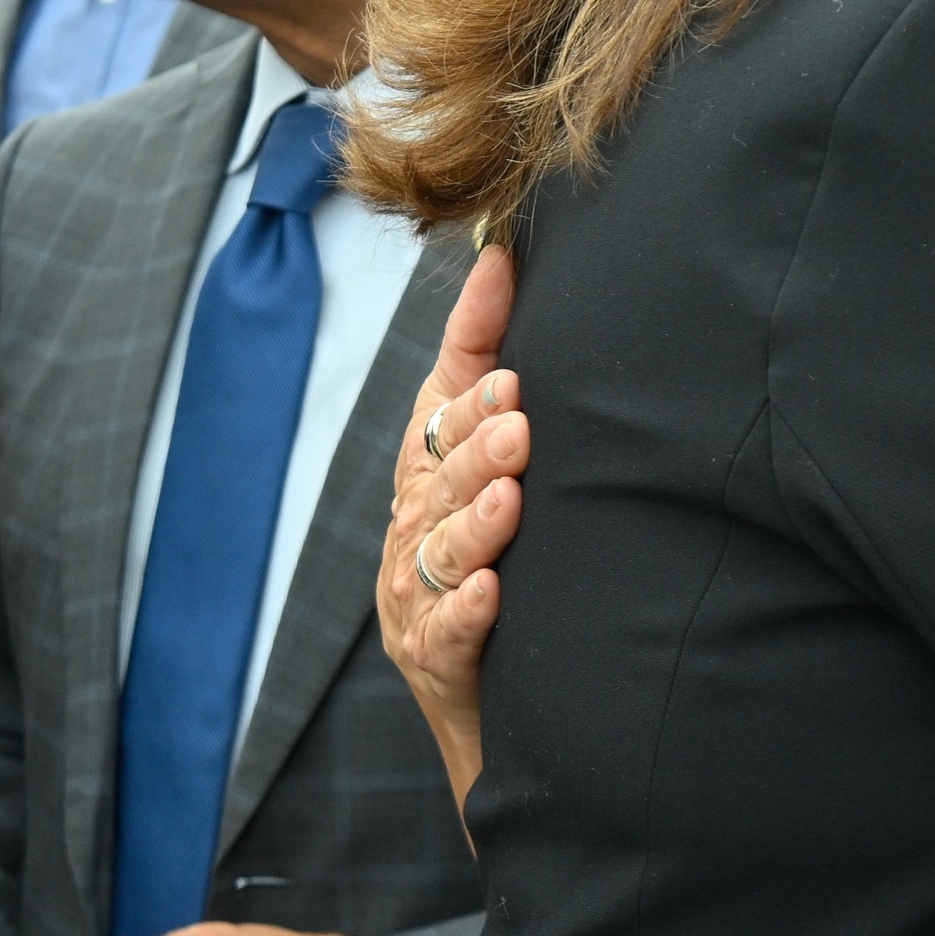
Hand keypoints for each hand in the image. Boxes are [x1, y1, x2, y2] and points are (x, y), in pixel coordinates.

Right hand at [383, 244, 525, 810]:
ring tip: (510, 501)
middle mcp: (415, 525)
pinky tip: (496, 593)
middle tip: (519, 429)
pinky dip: (470, 610)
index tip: (511, 379)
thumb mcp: (479, 444)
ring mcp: (418, 592)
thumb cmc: (482, 540)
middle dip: (477, 455)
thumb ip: (481, 351)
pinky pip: (448, 629)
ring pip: (444, 552)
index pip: (438, 421)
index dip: (470, 402)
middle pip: (441, 483)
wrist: (478, 681)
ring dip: (475, 524)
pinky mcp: (433, 653)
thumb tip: (500, 255)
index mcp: (426, 470)